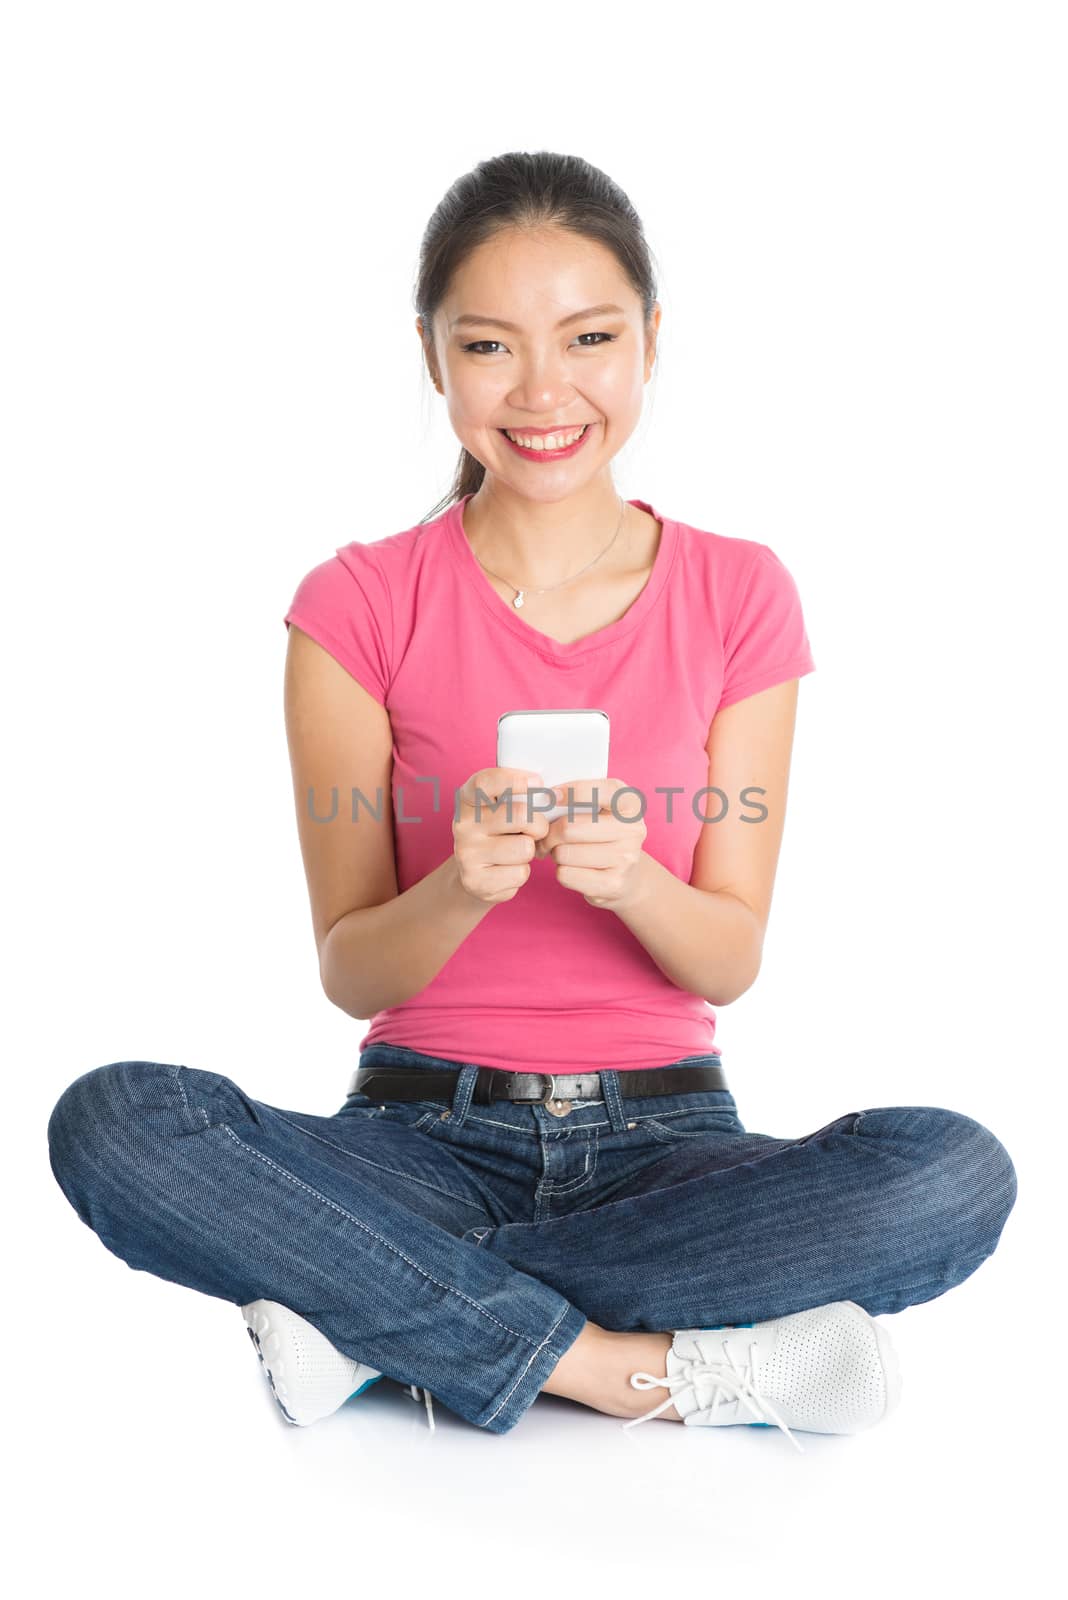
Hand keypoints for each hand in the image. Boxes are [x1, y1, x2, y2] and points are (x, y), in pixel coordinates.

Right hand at [452, 767, 550, 905]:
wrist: (475, 873)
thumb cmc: (499, 832)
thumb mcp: (502, 808)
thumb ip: (520, 795)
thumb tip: (559, 794)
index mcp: (467, 799)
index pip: (485, 782)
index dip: (514, 779)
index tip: (539, 782)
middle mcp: (462, 824)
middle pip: (519, 815)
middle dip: (539, 824)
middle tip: (537, 829)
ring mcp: (466, 854)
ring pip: (524, 848)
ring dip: (530, 851)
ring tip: (518, 850)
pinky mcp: (475, 881)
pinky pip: (520, 873)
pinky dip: (522, 872)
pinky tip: (509, 869)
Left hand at [534, 777, 648, 908]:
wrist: (627, 875)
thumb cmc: (602, 835)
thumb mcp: (600, 810)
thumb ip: (577, 798)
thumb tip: (541, 800)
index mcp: (630, 803)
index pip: (597, 791)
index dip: (569, 792)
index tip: (551, 796)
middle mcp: (633, 829)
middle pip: (569, 827)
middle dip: (549, 833)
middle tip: (545, 836)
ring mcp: (625, 858)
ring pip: (564, 853)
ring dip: (555, 853)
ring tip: (562, 852)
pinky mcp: (613, 884)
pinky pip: (566, 874)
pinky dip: (561, 872)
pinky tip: (572, 868)